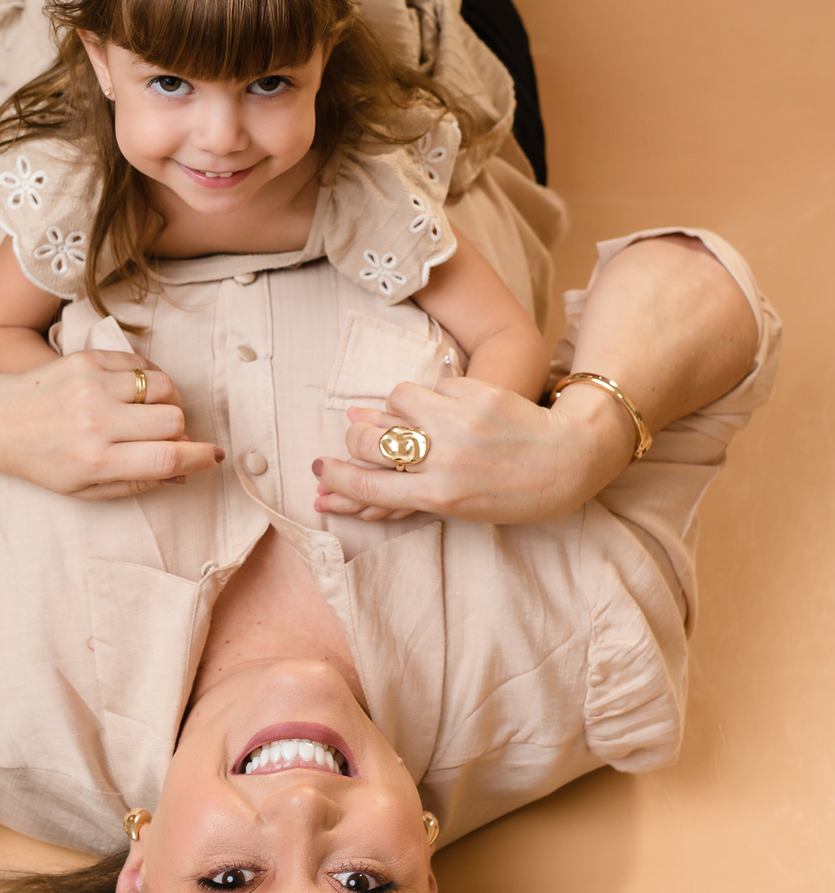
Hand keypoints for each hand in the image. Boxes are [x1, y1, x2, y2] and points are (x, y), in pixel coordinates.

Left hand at [0, 348, 223, 498]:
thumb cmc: (41, 461)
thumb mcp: (84, 488)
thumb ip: (136, 483)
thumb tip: (183, 473)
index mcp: (95, 461)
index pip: (166, 457)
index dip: (200, 457)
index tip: (213, 456)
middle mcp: (95, 422)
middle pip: (173, 420)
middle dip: (179, 431)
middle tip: (165, 437)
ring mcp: (91, 385)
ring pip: (163, 386)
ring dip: (166, 401)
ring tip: (148, 413)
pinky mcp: (87, 359)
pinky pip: (141, 364)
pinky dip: (145, 379)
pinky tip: (129, 393)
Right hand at [313, 378, 633, 526]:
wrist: (572, 458)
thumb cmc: (514, 493)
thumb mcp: (462, 506)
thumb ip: (410, 487)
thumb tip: (357, 467)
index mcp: (440, 498)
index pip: (367, 485)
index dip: (335, 478)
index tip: (318, 470)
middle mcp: (446, 462)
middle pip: (370, 441)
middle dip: (356, 436)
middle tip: (357, 434)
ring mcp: (460, 425)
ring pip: (398, 401)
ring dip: (399, 408)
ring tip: (415, 418)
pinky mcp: (477, 395)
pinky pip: (435, 386)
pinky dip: (436, 395)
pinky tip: (455, 406)